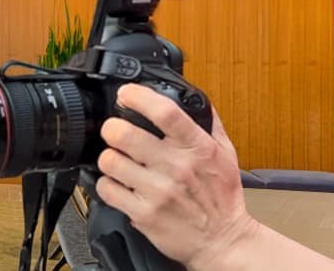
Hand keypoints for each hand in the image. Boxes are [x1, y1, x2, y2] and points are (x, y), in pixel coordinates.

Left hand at [96, 84, 258, 269]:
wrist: (222, 240)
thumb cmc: (223, 197)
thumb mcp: (226, 153)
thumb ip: (210, 123)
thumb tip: (194, 98)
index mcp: (197, 146)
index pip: (165, 112)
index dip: (139, 97)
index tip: (127, 93)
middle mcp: (176, 167)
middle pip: (126, 134)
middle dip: (112, 127)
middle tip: (113, 129)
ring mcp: (158, 192)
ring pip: (111, 161)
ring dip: (109, 157)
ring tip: (116, 158)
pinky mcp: (143, 214)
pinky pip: (108, 190)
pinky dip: (107, 184)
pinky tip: (118, 183)